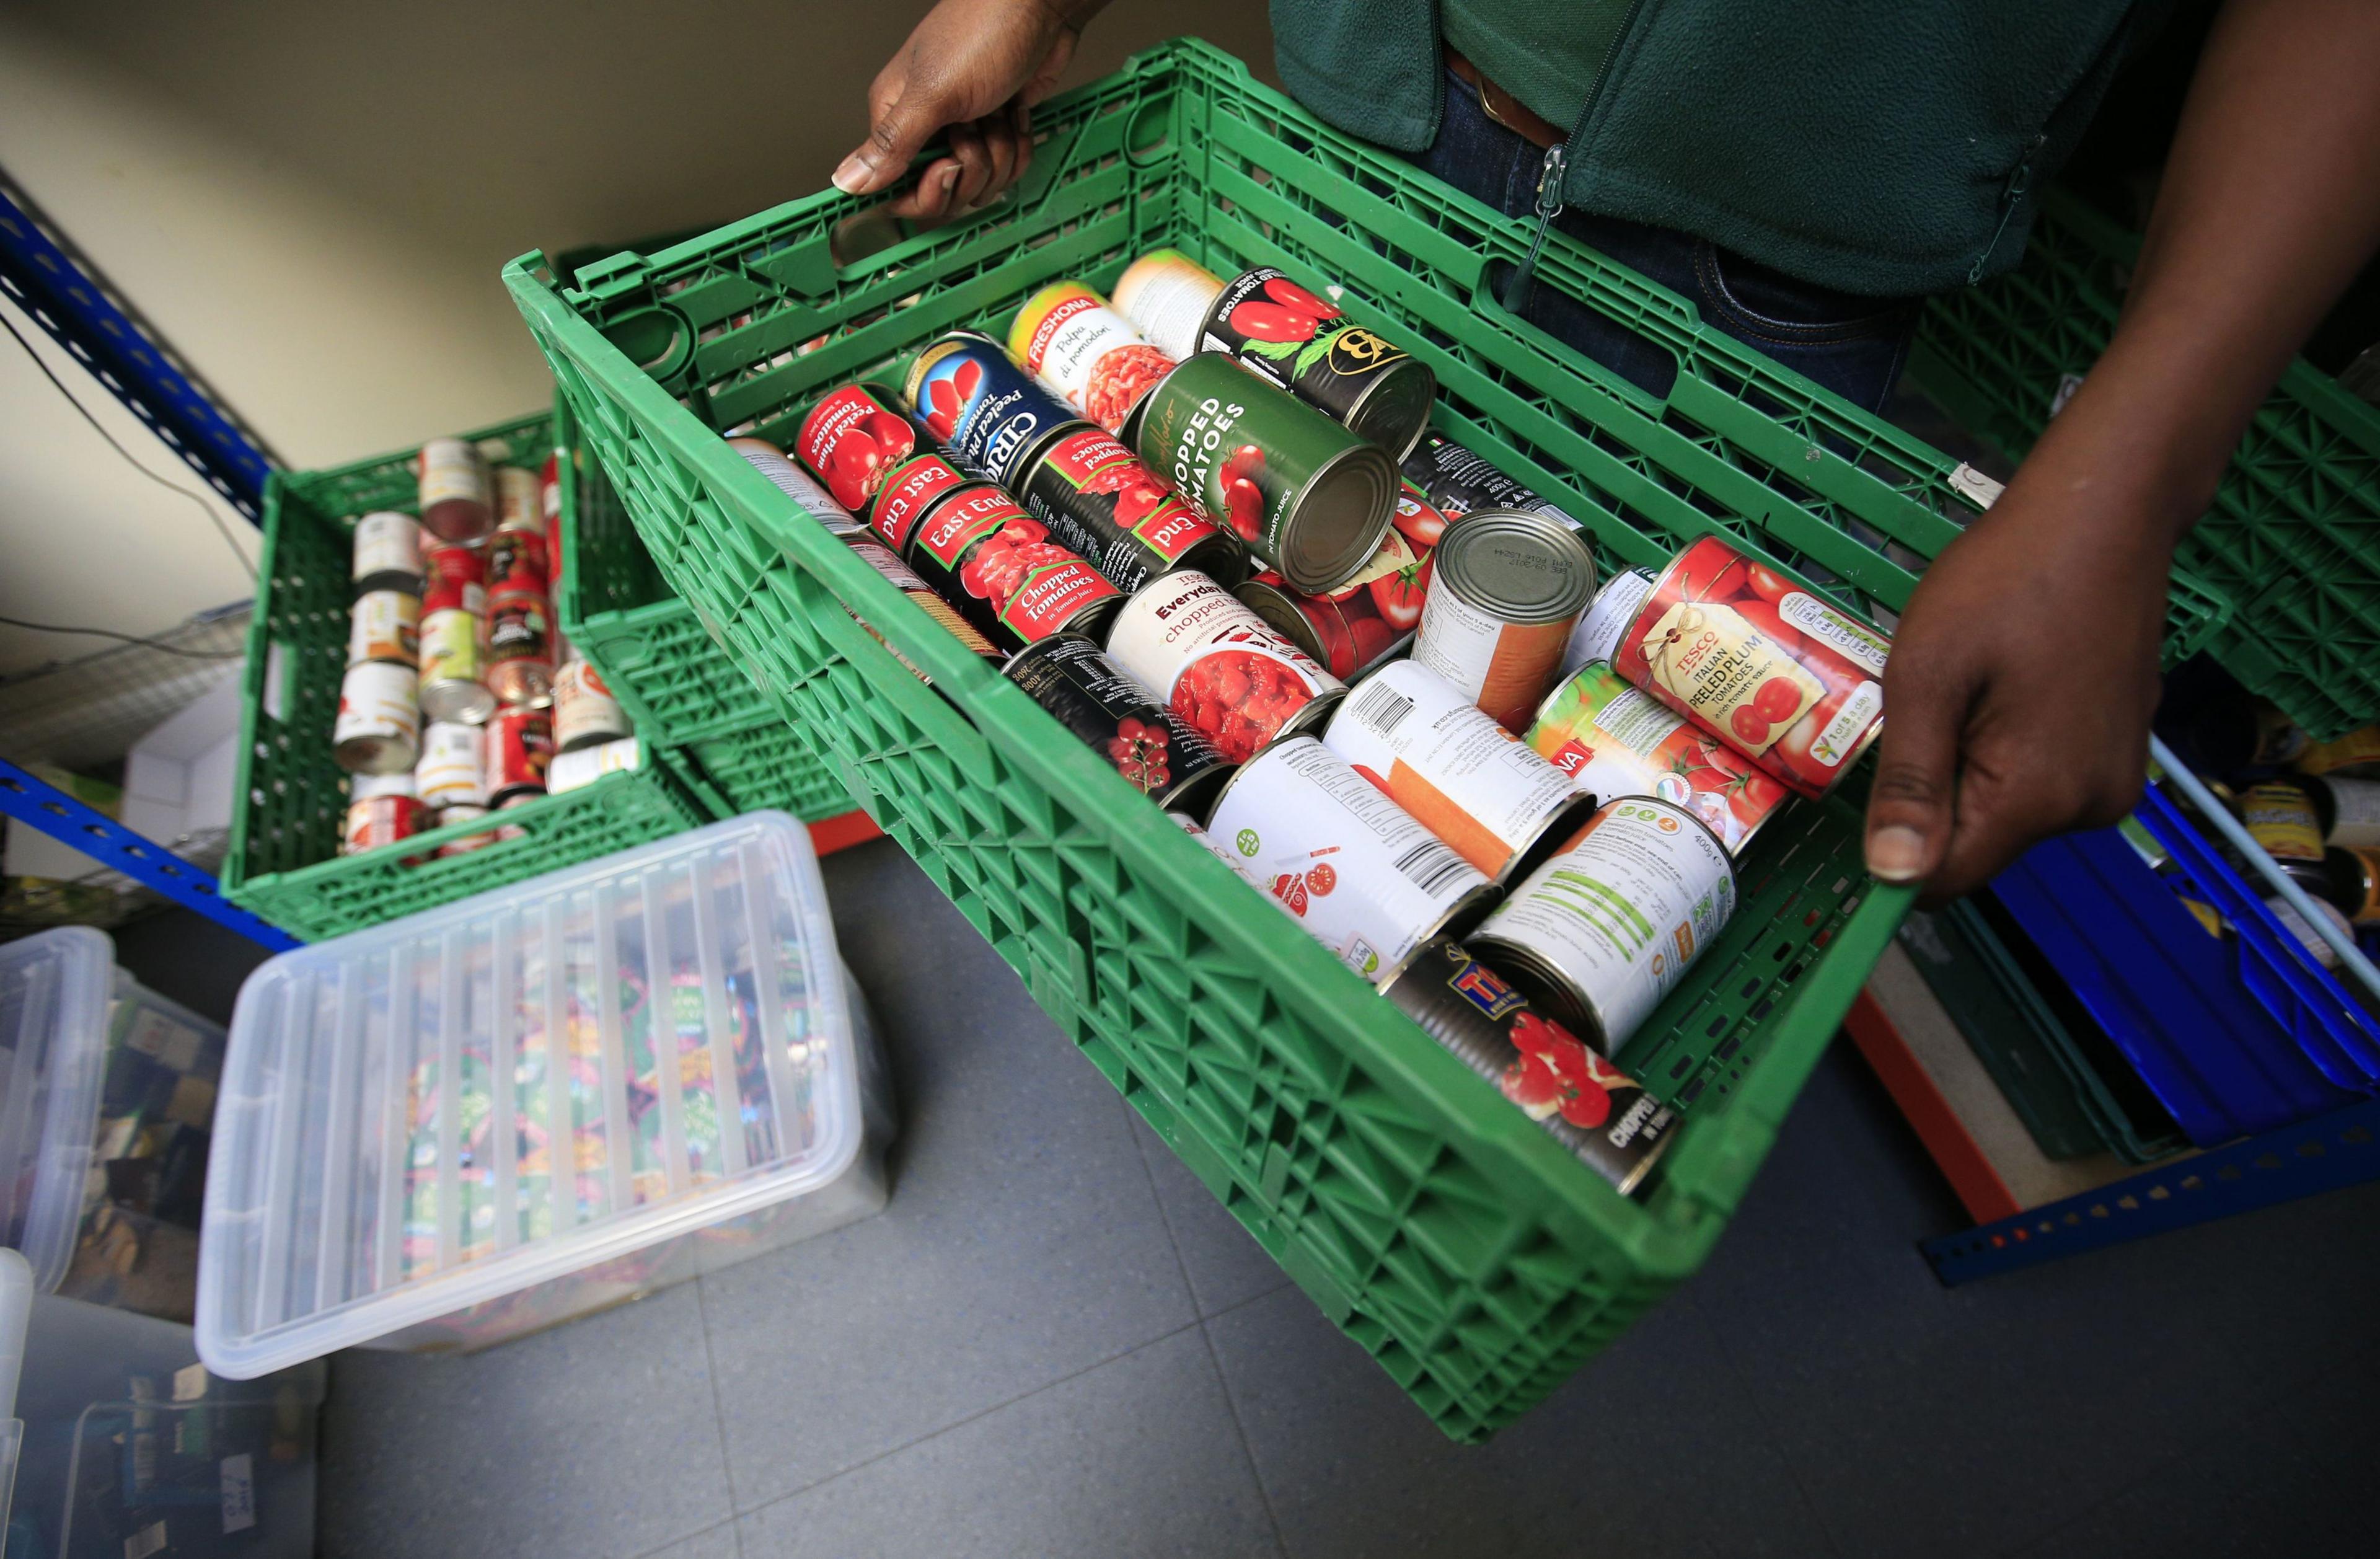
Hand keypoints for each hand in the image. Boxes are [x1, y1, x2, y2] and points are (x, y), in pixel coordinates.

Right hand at [833, 0, 1093, 221]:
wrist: (1039, 7)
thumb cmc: (984, 30)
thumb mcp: (934, 92)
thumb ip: (892, 143)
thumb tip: (845, 180)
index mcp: (897, 118)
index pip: (898, 189)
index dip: (928, 191)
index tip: (947, 166)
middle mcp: (927, 128)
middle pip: (944, 192)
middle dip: (972, 169)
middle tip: (977, 127)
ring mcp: (965, 130)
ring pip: (981, 182)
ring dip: (1001, 153)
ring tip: (999, 112)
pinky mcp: (997, 129)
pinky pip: (1008, 167)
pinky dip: (1019, 146)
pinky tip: (1016, 114)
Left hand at [1861, 453, 2170, 902]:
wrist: (2104, 515)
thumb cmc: (2006, 581)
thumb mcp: (1928, 677)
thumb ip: (1911, 782)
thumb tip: (1892, 877)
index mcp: (2039, 797)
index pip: (1945, 880)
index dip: (1894, 853)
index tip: (1870, 792)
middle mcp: (2089, 808)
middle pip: (1976, 844)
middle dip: (1935, 792)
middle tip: (1932, 705)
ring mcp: (2113, 780)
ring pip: (2006, 812)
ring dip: (1970, 766)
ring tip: (1975, 687)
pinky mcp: (2120, 751)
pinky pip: (2041, 779)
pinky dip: (2007, 748)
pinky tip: (2008, 685)